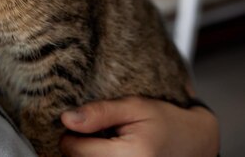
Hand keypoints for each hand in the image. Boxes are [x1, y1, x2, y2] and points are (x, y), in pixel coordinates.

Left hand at [59, 96, 219, 156]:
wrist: (193, 142)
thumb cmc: (165, 121)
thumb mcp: (133, 107)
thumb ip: (99, 112)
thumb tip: (66, 119)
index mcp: (127, 156)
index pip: (72, 148)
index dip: (72, 132)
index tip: (86, 122)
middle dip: (79, 143)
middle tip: (99, 131)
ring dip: (88, 152)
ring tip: (107, 141)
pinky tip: (109, 151)